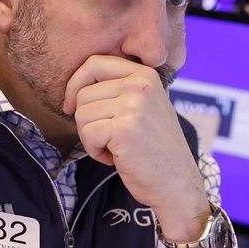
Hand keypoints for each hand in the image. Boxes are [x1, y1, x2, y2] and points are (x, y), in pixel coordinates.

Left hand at [64, 55, 209, 241]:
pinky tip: (116, 158)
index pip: (93, 63)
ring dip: (91, 138)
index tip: (72, 107)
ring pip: (82, 114)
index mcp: (144, 74)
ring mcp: (134, 104)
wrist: (176, 183)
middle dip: (87, 121)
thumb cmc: (154, 149)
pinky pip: (87, 133)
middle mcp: (141, 84)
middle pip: (83, 93)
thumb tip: (75, 86)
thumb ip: (119, 89)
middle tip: (109, 139)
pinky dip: (95, 151)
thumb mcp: (143, 107)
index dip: (75, 85)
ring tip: (116, 148)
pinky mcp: (125, 128)